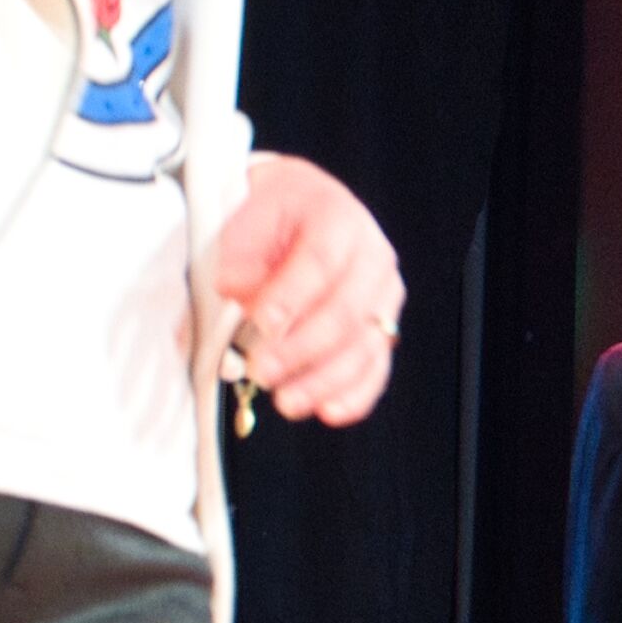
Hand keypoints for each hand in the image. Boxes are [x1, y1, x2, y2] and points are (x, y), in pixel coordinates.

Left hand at [212, 151, 401, 424]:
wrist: (304, 211)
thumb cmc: (274, 217)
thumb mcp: (249, 217)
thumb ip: (240, 251)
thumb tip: (238, 291)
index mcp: (339, 218)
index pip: (321, 260)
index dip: (293, 295)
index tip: (263, 324)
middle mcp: (373, 257)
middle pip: (347, 311)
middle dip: (302, 348)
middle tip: (261, 371)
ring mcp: (384, 297)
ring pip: (365, 347)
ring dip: (324, 380)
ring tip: (286, 401)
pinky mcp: (383, 330)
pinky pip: (376, 368)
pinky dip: (355, 395)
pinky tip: (328, 411)